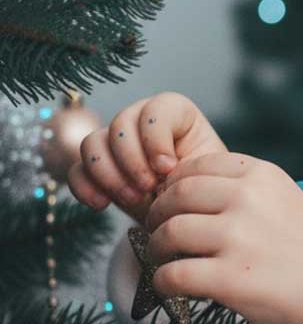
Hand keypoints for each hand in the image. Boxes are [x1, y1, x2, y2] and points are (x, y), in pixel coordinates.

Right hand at [67, 92, 227, 225]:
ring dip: (109, 174)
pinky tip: (102, 204)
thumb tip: (163, 170)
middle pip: (120, 124)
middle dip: (132, 160)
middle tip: (148, 188)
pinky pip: (76, 170)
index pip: (156, 109)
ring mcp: (115, 143)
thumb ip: (189, 165)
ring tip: (133, 199)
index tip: (168, 168)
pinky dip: (85, 187)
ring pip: (92, 143)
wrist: (189, 215)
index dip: (156, 138)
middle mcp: (141, 121)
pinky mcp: (97, 169)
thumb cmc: (203, 189)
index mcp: (176, 114)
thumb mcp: (206, 174)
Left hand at [142, 151, 302, 323]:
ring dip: (157, 249)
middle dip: (158, 215)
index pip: (198, 166)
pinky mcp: (229, 278)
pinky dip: (163, 283)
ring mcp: (238, 238)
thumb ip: (246, 191)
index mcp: (263, 175)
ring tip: (164, 260)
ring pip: (169, 233)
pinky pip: (172, 275)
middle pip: (176, 196)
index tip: (172, 202)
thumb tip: (185, 192)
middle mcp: (248, 199)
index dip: (175, 185)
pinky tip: (170, 287)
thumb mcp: (287, 201)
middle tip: (157, 232)